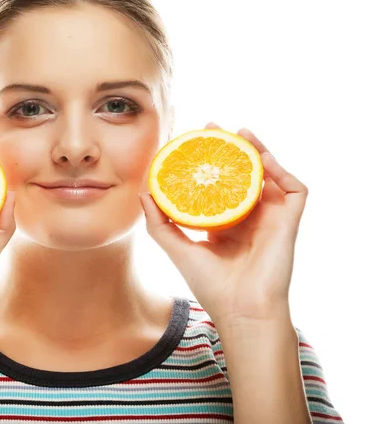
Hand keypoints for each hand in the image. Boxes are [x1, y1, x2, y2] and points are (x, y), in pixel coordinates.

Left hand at [139, 123, 308, 326]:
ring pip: (268, 174)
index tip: (193, 143)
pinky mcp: (290, 222)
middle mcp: (248, 216)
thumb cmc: (210, 284)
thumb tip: (143, 191)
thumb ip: (159, 222)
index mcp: (224, 222)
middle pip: (242, 173)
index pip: (218, 183)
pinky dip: (282, 171)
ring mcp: (270, 217)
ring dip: (258, 150)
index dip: (208, 162)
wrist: (241, 309)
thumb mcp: (177, 247)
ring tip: (240, 132)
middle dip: (230, 147)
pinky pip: (294, 189)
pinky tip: (263, 159)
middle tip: (214, 127)